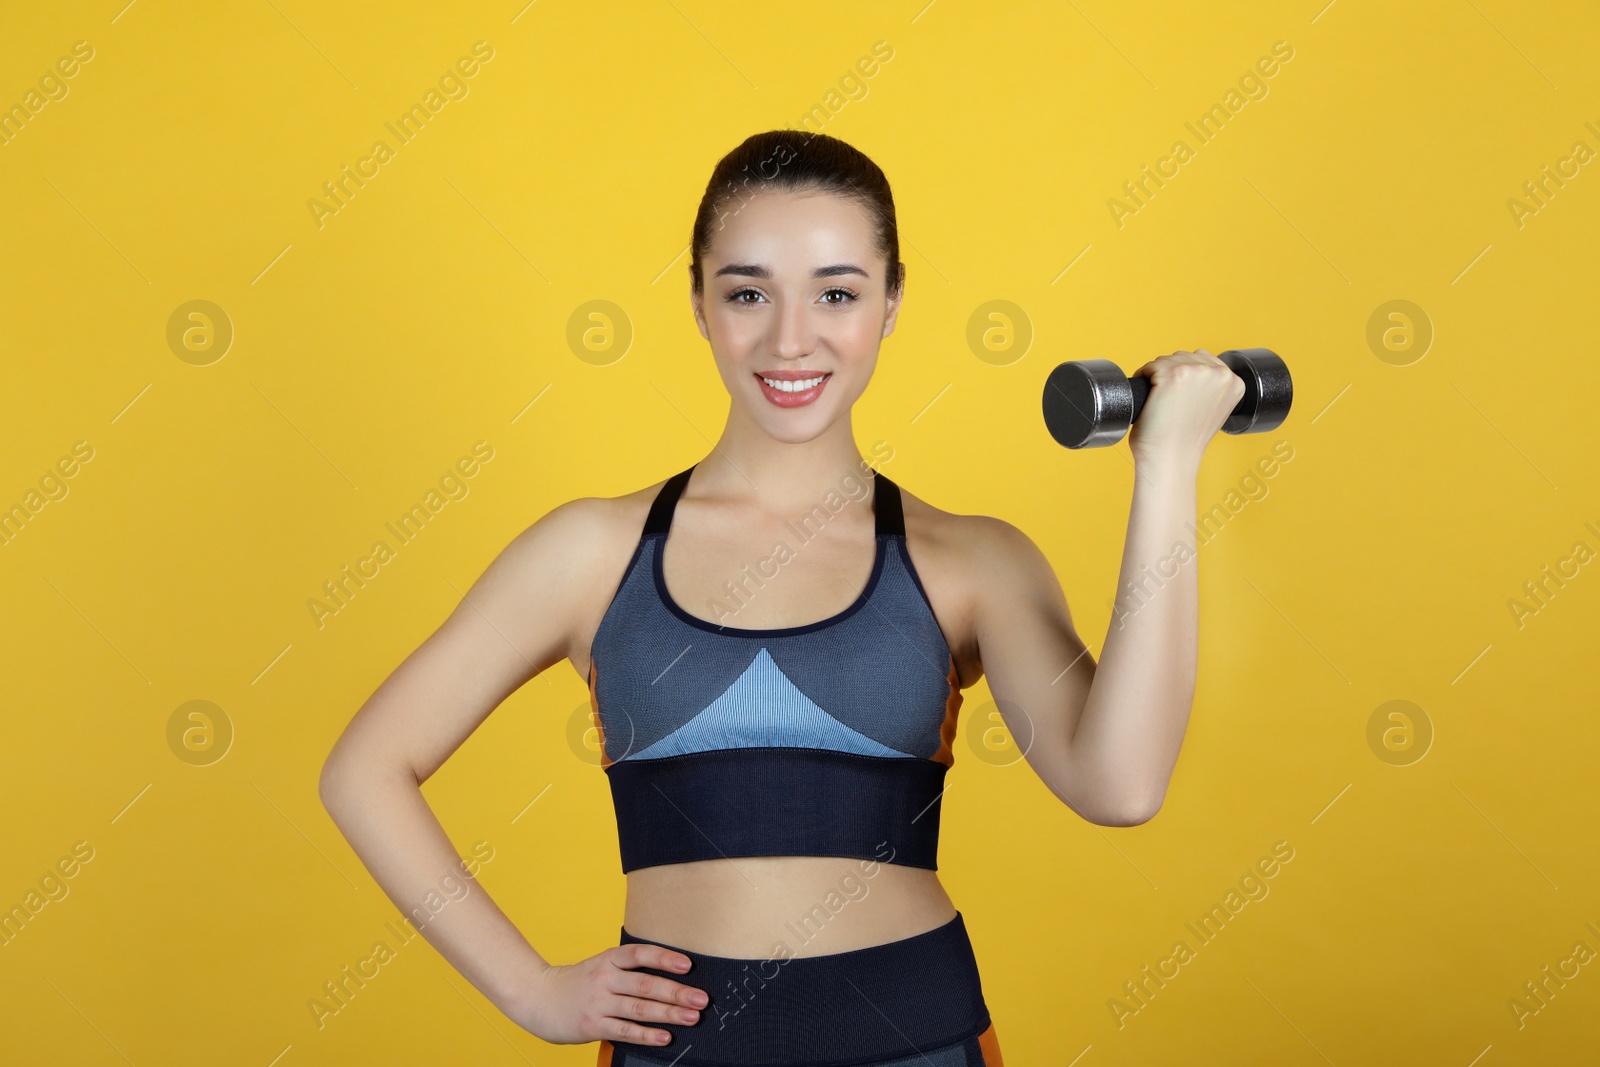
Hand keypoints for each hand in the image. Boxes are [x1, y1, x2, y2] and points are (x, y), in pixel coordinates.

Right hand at [509, 944, 708, 1045]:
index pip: (640, 954)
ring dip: (668, 1013)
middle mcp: (604, 978)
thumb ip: (627, 969)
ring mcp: (598, 1003)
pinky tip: (665, 1037)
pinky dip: (646, 1035)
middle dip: (677, 992)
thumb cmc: (577, 982)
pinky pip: (624, 1030)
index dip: (664, 958)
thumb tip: (668, 977)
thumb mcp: (600, 965)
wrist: (537, 998)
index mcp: (608, 958)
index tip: (688, 965)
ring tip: (692, 1017)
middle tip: (701, 999)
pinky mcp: (592, 1025)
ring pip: (639, 1008)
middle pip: (645, 984)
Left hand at [1127, 349, 1246, 473]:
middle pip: (1184, 357)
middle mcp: (1219, 374)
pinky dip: (1143, 379)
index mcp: (1234, 382)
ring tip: (1159, 401)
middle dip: (1171, 374)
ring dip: (1157, 376)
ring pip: (1167, 360)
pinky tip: (1149, 398)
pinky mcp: (1173, 374)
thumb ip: (1211, 388)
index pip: (1204, 361)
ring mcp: (1197, 372)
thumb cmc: (1185, 441)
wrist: (1171, 458)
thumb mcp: (1213, 409)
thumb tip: (1194, 374)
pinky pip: (1150, 367)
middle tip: (1167, 402)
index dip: (1186, 377)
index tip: (1179, 396)